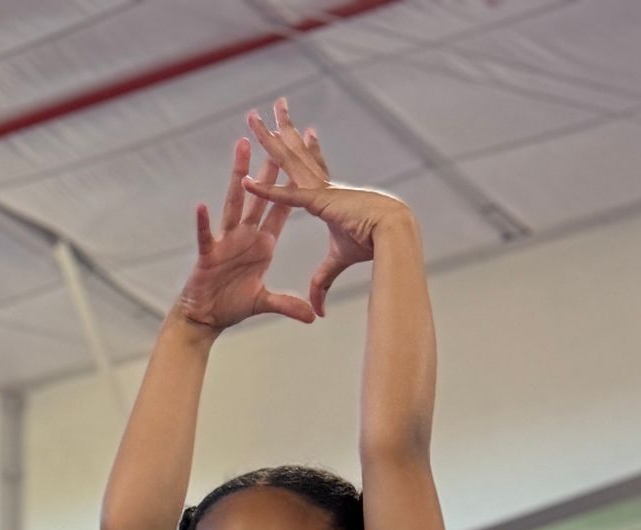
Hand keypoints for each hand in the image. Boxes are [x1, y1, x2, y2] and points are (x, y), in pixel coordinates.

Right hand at [175, 135, 313, 330]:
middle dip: (268, 167)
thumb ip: (287, 305)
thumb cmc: (231, 306)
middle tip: (276, 135)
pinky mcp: (207, 255)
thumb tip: (312, 316)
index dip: (292, 187)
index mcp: (262, 244)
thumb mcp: (264, 303)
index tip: (302, 161)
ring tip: (242, 147)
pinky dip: (203, 223)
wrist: (205, 318)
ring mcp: (225, 242)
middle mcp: (245, 236)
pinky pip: (206, 237)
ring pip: (234, 203)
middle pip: (260, 195)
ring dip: (238, 176)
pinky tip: (202, 206)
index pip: (281, 209)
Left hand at [243, 102, 413, 314]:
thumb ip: (323, 281)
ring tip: (251, 117)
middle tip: (272, 108)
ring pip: (286, 161)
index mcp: (330, 196)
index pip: (314, 169)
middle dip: (283, 131)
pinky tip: (247, 182)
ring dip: (267, 141)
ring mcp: (319, 190)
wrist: (394, 234)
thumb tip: (318, 309)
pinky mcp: (318, 203)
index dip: (309, 150)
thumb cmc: (374, 245)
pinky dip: (266, 193)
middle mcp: (323, 186)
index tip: (306, 131)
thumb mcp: (339, 262)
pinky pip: (286, 198)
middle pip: (296, 154)